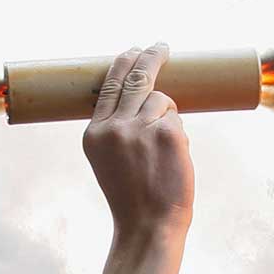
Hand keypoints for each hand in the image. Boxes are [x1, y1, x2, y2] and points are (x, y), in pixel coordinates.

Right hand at [84, 43, 192, 273]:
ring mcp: (140, 127)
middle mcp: (114, 126)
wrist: (148, 227)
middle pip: (136, 77)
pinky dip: (179, 134)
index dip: (124, 62)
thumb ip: (118, 130)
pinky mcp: (167, 131)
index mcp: (94, 133)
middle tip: (161, 46)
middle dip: (151, 56)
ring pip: (162, 100)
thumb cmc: (133, 199)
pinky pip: (177, 118)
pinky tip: (172, 158)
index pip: (109, 85)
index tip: (133, 50)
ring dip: (168, 117)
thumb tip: (147, 96)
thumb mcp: (110, 161)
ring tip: (163, 152)